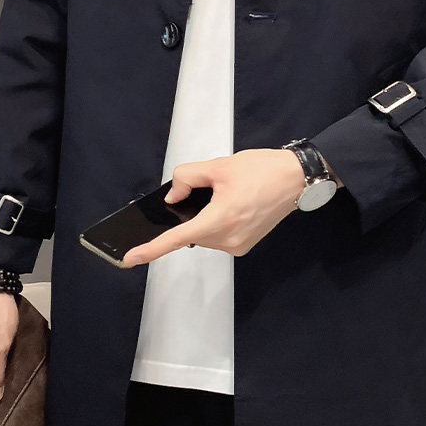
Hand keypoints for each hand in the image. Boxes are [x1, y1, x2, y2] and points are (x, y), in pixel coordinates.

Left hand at [121, 148, 308, 266]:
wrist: (295, 179)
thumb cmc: (261, 170)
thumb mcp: (219, 166)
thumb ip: (188, 178)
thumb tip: (173, 196)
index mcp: (220, 219)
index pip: (177, 238)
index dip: (150, 249)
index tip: (130, 259)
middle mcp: (228, 239)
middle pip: (190, 232)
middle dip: (190, 213)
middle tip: (212, 188)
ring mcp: (237, 245)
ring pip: (203, 234)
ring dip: (204, 217)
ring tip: (228, 194)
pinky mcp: (244, 245)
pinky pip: (217, 236)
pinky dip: (215, 222)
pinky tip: (232, 204)